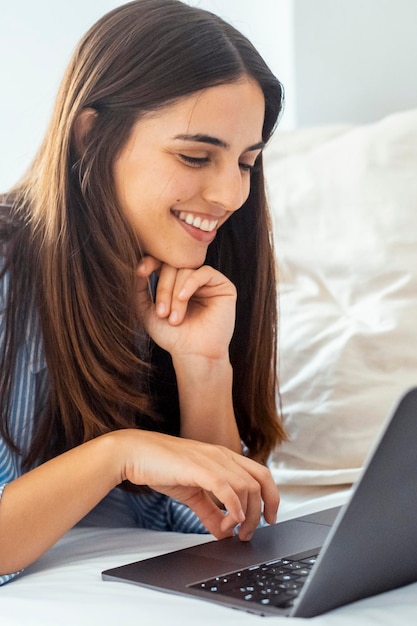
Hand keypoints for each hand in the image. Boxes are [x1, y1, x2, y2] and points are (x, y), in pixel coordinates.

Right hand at [118, 430, 278, 540]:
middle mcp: (222, 456)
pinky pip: (226, 487)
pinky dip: (233, 506)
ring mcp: (211, 459)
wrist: (135, 453)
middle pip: (259, 482)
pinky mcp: (198, 467)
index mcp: (224, 457)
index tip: (269, 518)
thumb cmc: (162, 467)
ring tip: (232, 530)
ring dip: (245, 514)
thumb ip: (210, 512)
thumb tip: (224, 532)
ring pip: (245, 486)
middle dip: (262, 511)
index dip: (271, 497)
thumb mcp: (193, 494)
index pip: (261, 474)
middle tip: (249, 533)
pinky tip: (230, 520)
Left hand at [136, 257, 235, 359]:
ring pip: (186, 270)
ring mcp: (208, 283)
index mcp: (175, 283)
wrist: (193, 354)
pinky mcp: (223, 286)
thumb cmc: (172, 336)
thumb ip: (140, 287)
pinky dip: (190, 283)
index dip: (151, 262)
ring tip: (174, 318)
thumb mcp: (147, 310)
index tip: (141, 272)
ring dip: (176, 294)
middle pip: (173, 266)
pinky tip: (184, 298)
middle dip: (164, 289)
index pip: (163, 262)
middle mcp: (191, 280)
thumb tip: (139, 265)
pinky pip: (204, 272)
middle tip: (162, 313)